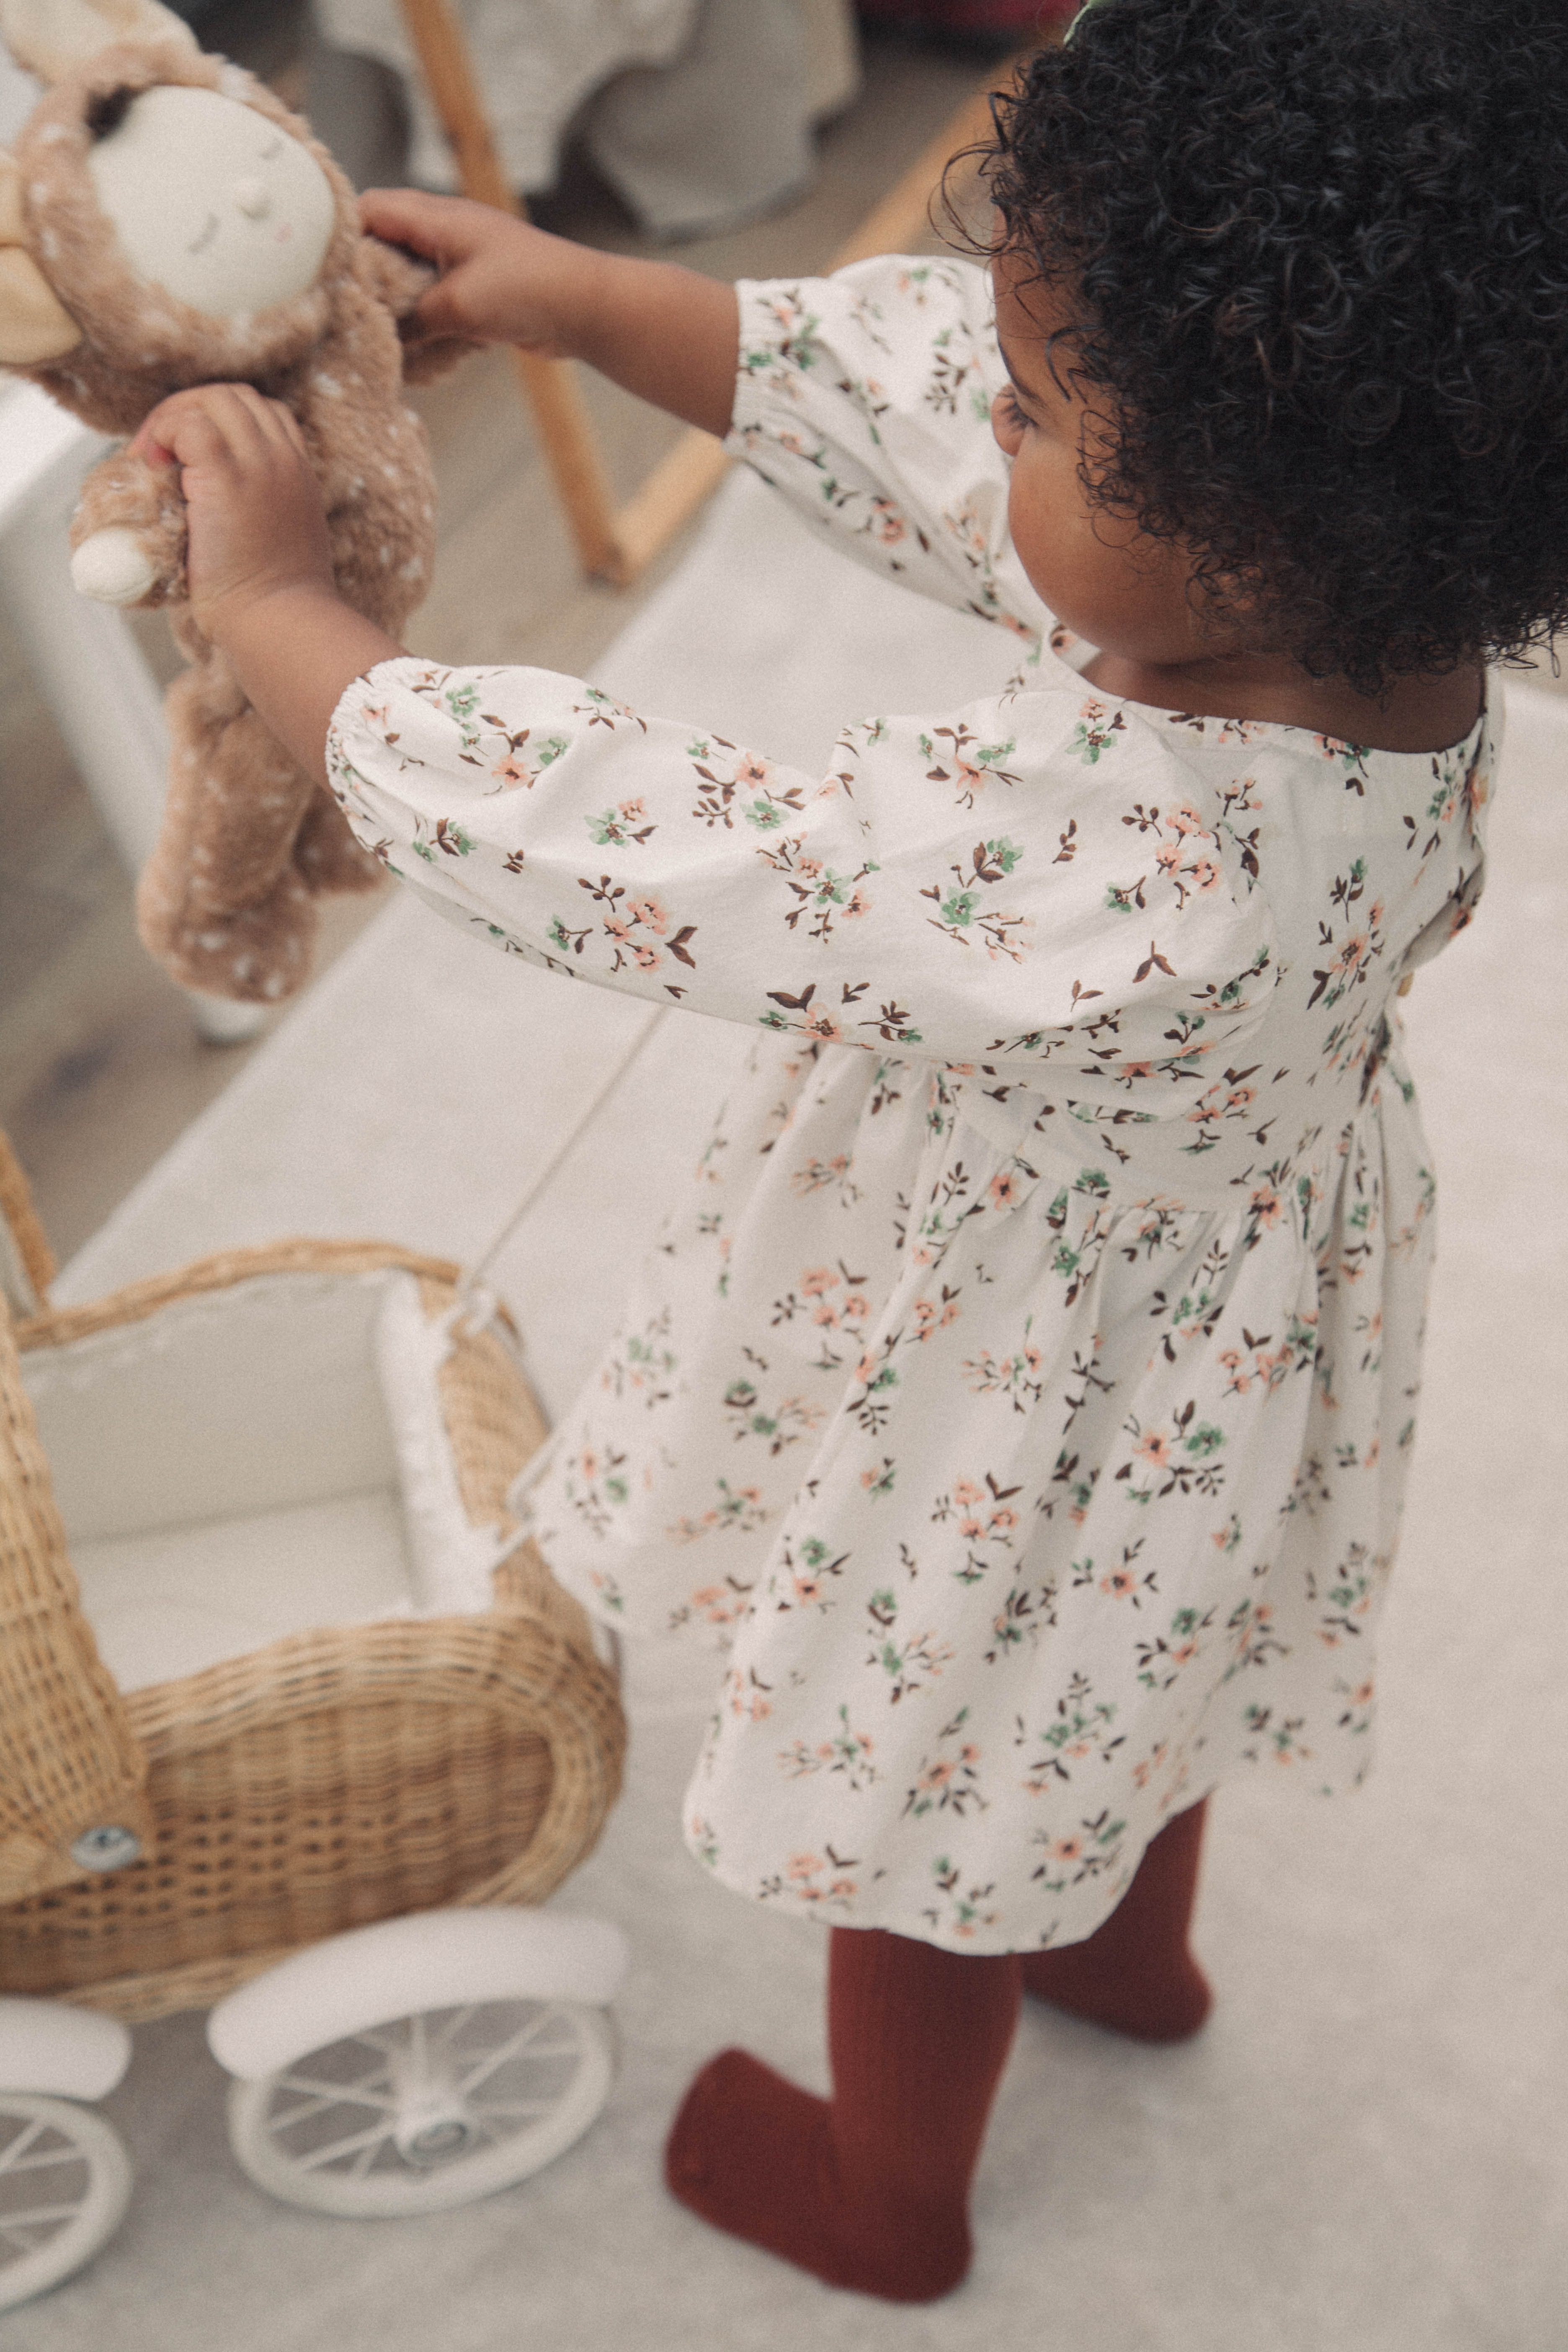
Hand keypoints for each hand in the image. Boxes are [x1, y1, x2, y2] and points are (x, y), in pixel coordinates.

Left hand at [131, 384, 336, 641]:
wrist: (279, 624)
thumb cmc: (275, 604)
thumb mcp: (282, 543)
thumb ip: (261, 512)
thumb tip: (212, 506)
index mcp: (300, 476)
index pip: (267, 415)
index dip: (224, 422)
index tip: (193, 456)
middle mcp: (284, 460)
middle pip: (237, 397)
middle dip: (192, 411)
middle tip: (162, 452)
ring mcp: (258, 464)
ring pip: (213, 399)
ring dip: (175, 418)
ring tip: (156, 458)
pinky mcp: (225, 475)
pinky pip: (188, 423)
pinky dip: (165, 432)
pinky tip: (155, 463)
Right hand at [358, 187, 603, 356]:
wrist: (587, 308)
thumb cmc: (528, 291)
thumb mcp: (458, 307)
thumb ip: (413, 319)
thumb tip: (380, 336)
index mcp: (436, 217)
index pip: (370, 210)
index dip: (342, 236)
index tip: (323, 272)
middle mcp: (446, 230)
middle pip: (385, 241)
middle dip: (365, 275)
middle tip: (346, 309)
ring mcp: (463, 258)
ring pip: (410, 273)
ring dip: (395, 302)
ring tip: (376, 331)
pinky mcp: (478, 287)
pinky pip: (436, 298)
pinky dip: (423, 319)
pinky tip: (414, 346)